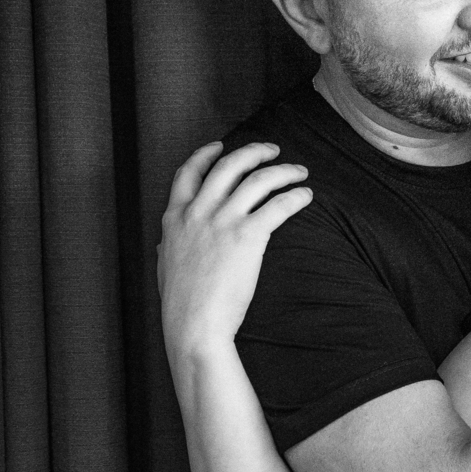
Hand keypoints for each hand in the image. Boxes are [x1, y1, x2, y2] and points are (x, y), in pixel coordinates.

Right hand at [158, 141, 311, 362]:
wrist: (194, 325)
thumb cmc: (182, 304)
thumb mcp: (165, 266)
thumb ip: (169, 245)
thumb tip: (167, 240)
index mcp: (174, 218)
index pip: (188, 173)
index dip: (206, 154)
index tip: (220, 146)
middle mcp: (197, 212)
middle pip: (228, 166)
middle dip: (253, 152)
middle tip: (272, 150)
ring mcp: (222, 222)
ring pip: (257, 179)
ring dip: (282, 170)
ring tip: (298, 171)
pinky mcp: (247, 236)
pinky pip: (277, 205)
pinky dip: (294, 196)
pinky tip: (305, 196)